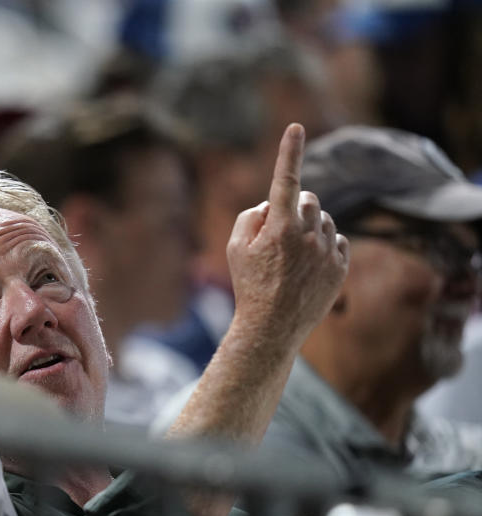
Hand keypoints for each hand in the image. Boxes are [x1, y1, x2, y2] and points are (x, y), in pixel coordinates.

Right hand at [226, 123, 349, 345]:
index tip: (295, 127)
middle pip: (308, 199)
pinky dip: (324, 245)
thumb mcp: (235, 248)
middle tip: (278, 232)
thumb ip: (251, 216)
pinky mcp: (340, 267)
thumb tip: (271, 204)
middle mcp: (307, 234)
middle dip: (294, 207)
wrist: (271, 328)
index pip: (285, 179)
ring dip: (310, 227)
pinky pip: (338, 240)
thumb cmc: (248, 285)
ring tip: (291, 256)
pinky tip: (307, 265)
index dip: (289, 151)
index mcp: (279, 227)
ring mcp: (327, 251)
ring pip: (325, 219)